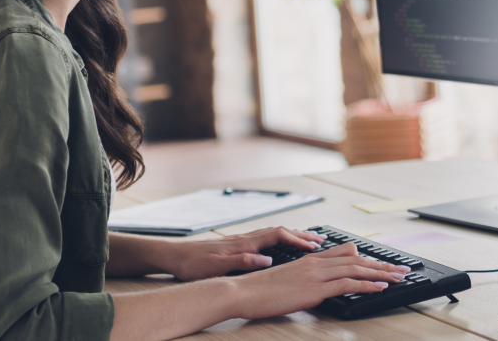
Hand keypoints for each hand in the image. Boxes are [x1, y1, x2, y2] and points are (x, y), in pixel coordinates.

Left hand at [163, 226, 326, 281]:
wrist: (175, 256)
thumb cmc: (193, 264)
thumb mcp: (217, 266)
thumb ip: (242, 262)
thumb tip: (267, 259)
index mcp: (244, 243)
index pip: (278, 236)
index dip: (298, 240)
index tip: (315, 246)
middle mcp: (245, 239)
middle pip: (281, 231)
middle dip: (302, 234)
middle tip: (322, 239)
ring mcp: (242, 241)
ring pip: (274, 233)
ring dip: (293, 235)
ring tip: (309, 241)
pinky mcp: (237, 245)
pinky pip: (266, 238)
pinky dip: (281, 239)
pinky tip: (283, 245)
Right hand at [229, 242, 410, 319]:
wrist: (242, 291)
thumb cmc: (259, 290)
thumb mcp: (287, 279)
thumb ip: (305, 278)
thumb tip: (318, 283)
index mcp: (309, 260)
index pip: (345, 254)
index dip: (366, 259)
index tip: (382, 263)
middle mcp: (315, 263)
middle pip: (356, 260)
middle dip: (381, 265)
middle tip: (401, 269)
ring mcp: (316, 274)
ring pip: (356, 269)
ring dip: (381, 273)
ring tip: (398, 277)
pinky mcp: (314, 288)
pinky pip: (346, 283)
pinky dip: (366, 284)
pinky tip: (380, 287)